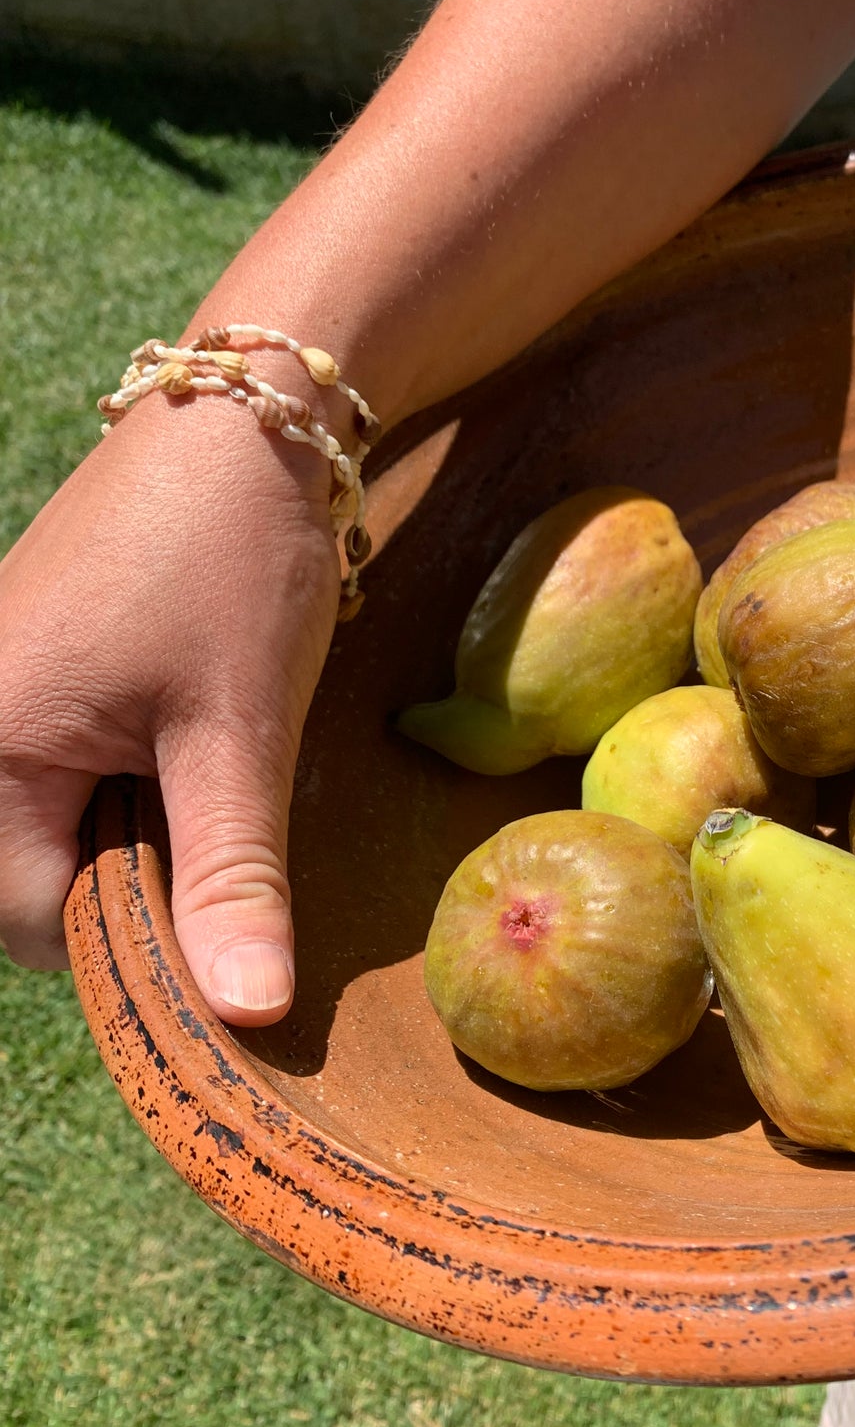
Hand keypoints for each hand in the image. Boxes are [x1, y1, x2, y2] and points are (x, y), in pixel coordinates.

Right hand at [0, 382, 343, 1024]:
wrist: (248, 412)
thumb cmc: (234, 562)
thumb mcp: (241, 732)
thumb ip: (230, 877)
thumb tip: (242, 1014)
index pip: (34, 923)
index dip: (143, 934)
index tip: (229, 899)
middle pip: (33, 878)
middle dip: (138, 872)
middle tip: (220, 798)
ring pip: (58, 823)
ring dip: (145, 821)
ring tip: (210, 751)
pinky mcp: (35, 666)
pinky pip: (65, 766)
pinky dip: (136, 774)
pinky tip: (191, 726)